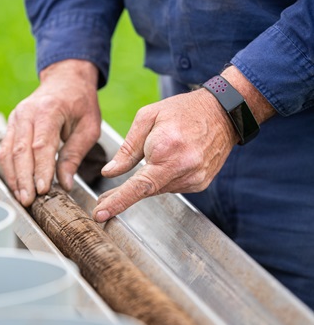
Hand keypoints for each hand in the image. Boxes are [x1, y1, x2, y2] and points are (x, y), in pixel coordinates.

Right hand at [0, 59, 100, 205]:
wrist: (66, 79)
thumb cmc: (80, 102)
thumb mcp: (89, 127)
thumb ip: (75, 155)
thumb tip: (65, 183)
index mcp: (49, 110)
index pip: (41, 145)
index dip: (40, 169)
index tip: (42, 189)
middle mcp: (27, 113)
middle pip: (20, 151)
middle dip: (24, 179)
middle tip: (28, 200)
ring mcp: (16, 117)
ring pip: (8, 152)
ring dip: (14, 177)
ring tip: (21, 197)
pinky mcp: (12, 124)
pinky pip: (5, 149)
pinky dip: (9, 169)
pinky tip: (16, 184)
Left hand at [92, 66, 275, 221]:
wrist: (223, 113)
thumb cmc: (182, 110)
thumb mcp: (147, 118)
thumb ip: (127, 149)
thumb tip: (110, 173)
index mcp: (166, 149)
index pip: (138, 185)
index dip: (117, 202)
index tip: (100, 214)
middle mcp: (183, 168)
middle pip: (145, 190)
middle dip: (123, 196)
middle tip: (104, 201)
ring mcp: (194, 179)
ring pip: (158, 189)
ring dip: (147, 182)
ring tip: (149, 161)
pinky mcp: (200, 183)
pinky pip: (172, 186)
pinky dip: (163, 178)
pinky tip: (168, 162)